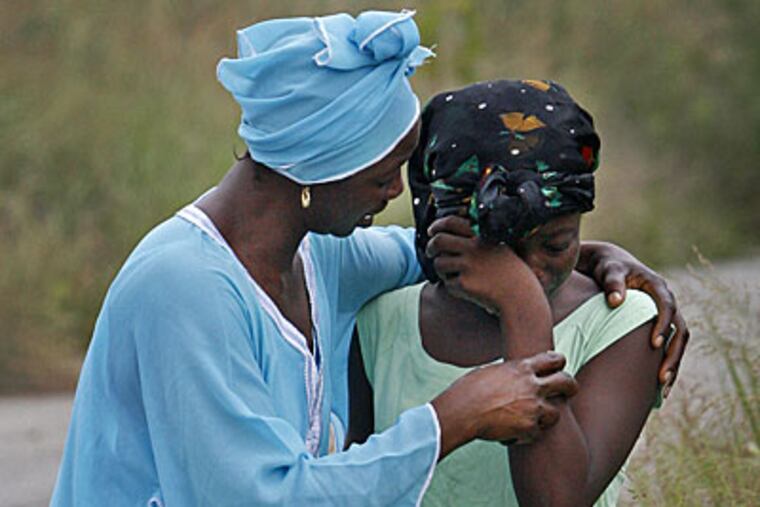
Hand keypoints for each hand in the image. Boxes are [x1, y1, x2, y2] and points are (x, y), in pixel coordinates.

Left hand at [426, 216, 540, 312]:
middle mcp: (473, 247)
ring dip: (442, 270)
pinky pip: (447, 283)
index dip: (437, 225)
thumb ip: (474, 238)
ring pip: (439, 263)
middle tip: (431, 252)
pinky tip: (468, 289)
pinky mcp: (463, 283)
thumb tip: (443, 234)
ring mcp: (468, 265)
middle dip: (430, 247)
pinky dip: (453, 286)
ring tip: (456, 275)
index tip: (432, 231)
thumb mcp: (495, 246)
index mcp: (480, 235)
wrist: (518, 295)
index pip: (451, 222)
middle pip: (438, 241)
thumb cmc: (507, 272)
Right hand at [431, 351, 578, 458]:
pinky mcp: (529, 428)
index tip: (558, 366)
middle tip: (569, 391)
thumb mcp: (491, 371)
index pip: (553, 359)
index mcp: (522, 368)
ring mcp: (533, 407)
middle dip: (571, 386)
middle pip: (567, 383)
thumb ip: (509, 373)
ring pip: (555, 414)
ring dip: (546, 417)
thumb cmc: (468, 390)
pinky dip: (526, 435)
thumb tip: (512, 375)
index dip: (559, 362)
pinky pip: (536, 434)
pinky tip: (512, 433)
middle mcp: (532, 386)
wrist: (462, 411)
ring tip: (532, 419)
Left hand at [576, 241, 688, 391]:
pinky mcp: (658, 325)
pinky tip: (658, 387)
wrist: (610, 265)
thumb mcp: (609, 270)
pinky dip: (665, 364)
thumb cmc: (608, 267)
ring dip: (673, 364)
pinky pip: (669, 346)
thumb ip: (612, 282)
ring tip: (663, 389)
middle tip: (662, 377)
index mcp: (657, 286)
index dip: (663, 325)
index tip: (654, 344)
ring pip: (678, 342)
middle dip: (673, 354)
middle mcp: (666, 301)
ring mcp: (664, 315)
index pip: (668, 306)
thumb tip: (616, 301)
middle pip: (680, 330)